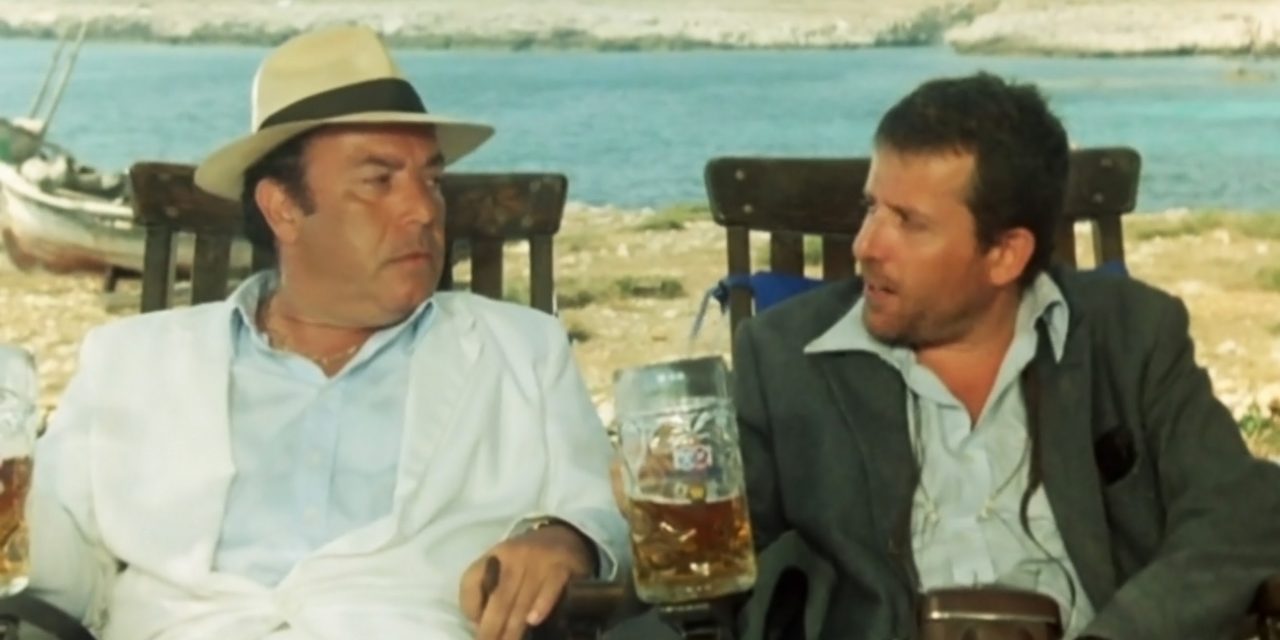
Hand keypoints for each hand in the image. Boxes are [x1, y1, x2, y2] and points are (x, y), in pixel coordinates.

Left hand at [460, 522, 595, 639]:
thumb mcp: (502, 564)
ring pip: (523, 598)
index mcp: (494, 555)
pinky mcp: (562, 566)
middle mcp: (515, 556)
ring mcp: (539, 560)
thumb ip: (488, 589)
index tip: (475, 627)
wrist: (564, 536)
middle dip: (492, 628)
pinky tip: (534, 621)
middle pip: (500, 598)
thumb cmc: (526, 560)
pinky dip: (542, 604)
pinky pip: (551, 587)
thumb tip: (479, 622)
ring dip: (514, 626)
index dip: (470, 606)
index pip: (472, 580)